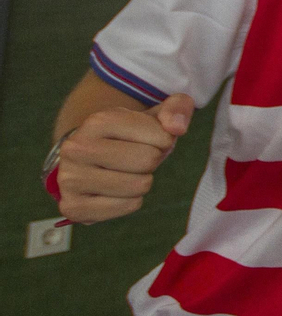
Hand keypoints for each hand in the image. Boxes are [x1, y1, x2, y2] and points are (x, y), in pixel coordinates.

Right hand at [56, 94, 193, 222]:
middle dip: (152, 161)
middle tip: (135, 158)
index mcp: (98, 121)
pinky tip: (114, 190)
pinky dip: (130, 201)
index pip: (162, 137)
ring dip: (141, 181)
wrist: (87, 160)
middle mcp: (77, 148)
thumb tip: (177, 127)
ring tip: (123, 172)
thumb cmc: (128, 137)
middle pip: (148, 161)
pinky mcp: (73, 206)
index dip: (164, 141)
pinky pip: (128, 206)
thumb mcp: (154, 115)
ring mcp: (70, 179)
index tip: (146, 139)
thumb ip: (176, 109)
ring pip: (139, 186)